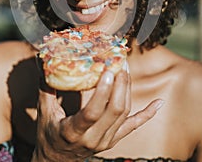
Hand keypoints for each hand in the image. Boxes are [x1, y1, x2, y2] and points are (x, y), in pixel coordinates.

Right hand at [32, 65, 162, 161]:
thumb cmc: (48, 134)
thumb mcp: (44, 112)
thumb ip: (45, 86)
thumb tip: (43, 60)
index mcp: (74, 131)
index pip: (92, 112)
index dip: (102, 92)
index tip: (107, 71)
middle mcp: (93, 138)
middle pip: (114, 111)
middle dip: (120, 85)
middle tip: (120, 63)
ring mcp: (106, 140)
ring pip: (124, 113)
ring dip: (127, 90)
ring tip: (126, 69)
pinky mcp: (114, 140)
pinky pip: (133, 126)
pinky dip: (147, 114)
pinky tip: (158, 103)